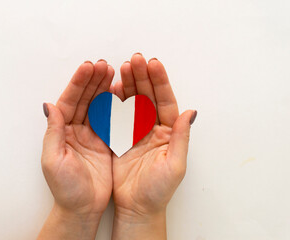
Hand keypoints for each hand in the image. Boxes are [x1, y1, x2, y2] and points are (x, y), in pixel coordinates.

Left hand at [38, 60, 113, 239]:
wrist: (82, 209)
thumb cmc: (65, 189)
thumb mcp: (53, 160)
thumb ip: (53, 132)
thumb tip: (49, 105)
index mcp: (61, 132)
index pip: (69, 102)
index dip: (78, 84)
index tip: (88, 68)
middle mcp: (75, 130)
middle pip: (84, 99)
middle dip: (93, 81)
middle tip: (103, 64)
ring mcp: (91, 135)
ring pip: (97, 106)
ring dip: (103, 89)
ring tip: (112, 71)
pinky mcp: (105, 142)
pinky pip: (110, 120)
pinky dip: (115, 105)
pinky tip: (120, 93)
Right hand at [111, 54, 196, 239]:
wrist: (137, 208)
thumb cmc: (158, 191)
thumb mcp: (175, 165)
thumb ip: (181, 138)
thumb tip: (191, 113)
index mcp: (169, 133)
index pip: (165, 102)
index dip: (160, 82)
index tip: (153, 64)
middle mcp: (153, 129)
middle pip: (148, 97)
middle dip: (142, 77)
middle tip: (134, 60)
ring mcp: (135, 132)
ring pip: (132, 103)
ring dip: (128, 85)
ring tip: (122, 68)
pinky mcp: (120, 139)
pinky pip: (117, 116)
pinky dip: (114, 102)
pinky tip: (111, 89)